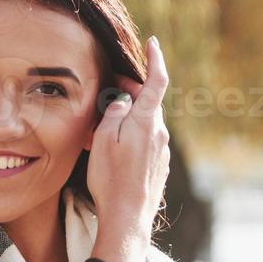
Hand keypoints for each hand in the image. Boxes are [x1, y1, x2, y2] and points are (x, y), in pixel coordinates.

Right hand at [85, 35, 170, 239]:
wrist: (127, 218)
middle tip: (108, 88)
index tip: (152, 43)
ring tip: (102, 126)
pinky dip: (131, 136)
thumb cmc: (111, 178)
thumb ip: (114, 113)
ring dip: (127, 118)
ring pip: (144, 123)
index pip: (157, 81)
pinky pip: (145, 142)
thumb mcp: (104, 139)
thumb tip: (122, 100)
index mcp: (146, 121)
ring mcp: (160, 151)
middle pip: (147, 103)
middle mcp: (159, 133)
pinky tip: (114, 149)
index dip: (155, 59)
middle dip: (130, 91)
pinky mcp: (158, 167)